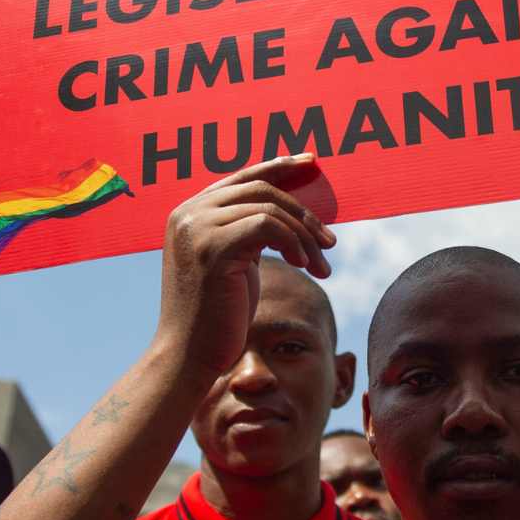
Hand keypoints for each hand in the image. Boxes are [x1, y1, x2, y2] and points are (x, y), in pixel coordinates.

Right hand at [156, 154, 334, 374]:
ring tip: (321, 265)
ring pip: (269, 207)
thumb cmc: (216, 316)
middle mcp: (188, 212)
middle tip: (330, 241)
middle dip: (303, 212)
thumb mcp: (235, 262)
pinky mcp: (212, 247)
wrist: (188, 357)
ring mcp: (197, 227)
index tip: (311, 162)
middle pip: (261, 188)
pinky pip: (267, 225)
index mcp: (189, 212)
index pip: (242, 177)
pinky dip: (294, 242)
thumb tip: (290, 211)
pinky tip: (304, 265)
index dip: (279, 166)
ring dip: (305, 235)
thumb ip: (249, 230)